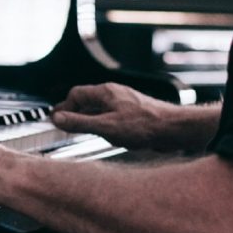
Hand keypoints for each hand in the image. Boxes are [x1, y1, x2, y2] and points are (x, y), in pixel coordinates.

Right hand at [51, 83, 178, 149]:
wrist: (176, 129)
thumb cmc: (145, 125)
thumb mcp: (106, 127)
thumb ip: (80, 123)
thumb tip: (57, 119)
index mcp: (106, 92)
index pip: (76, 94)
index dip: (64, 108)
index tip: (56, 120)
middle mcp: (115, 95)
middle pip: (87, 102)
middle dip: (77, 116)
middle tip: (66, 127)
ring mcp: (125, 104)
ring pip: (100, 111)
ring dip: (93, 124)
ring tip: (90, 135)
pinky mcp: (134, 115)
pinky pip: (113, 119)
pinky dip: (108, 129)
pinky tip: (114, 139)